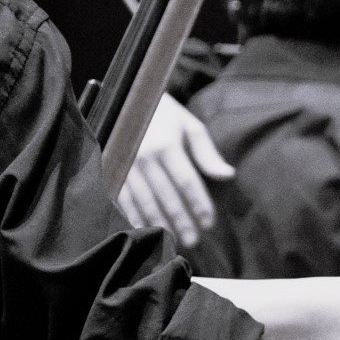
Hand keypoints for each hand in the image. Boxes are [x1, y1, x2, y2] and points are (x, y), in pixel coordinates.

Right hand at [119, 94, 234, 246]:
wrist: (129, 99)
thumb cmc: (166, 114)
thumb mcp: (190, 126)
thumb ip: (207, 153)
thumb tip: (228, 175)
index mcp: (167, 145)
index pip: (187, 182)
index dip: (199, 204)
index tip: (209, 222)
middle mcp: (144, 157)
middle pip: (166, 197)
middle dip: (181, 220)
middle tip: (194, 240)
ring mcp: (125, 165)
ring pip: (144, 202)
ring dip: (159, 223)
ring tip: (174, 240)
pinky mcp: (112, 169)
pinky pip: (123, 199)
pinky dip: (134, 216)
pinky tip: (145, 229)